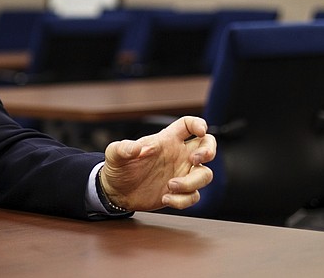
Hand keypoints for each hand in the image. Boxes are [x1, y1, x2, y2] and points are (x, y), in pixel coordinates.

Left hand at [99, 116, 215, 211]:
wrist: (116, 192)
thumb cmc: (118, 168)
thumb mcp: (114, 155)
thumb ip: (123, 148)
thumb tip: (135, 148)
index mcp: (166, 141)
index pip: (187, 125)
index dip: (198, 124)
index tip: (201, 131)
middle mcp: (178, 155)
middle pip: (207, 145)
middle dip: (209, 150)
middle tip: (194, 160)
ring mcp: (180, 174)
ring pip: (205, 174)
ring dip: (192, 182)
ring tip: (170, 186)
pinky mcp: (179, 192)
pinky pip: (193, 196)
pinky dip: (183, 200)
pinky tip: (166, 199)